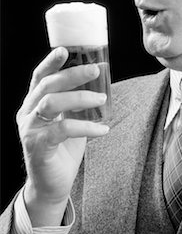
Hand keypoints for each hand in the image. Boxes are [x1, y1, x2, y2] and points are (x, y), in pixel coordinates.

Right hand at [17, 47, 109, 225]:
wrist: (52, 183)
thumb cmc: (63, 147)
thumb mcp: (69, 118)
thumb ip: (76, 101)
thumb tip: (100, 81)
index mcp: (34, 103)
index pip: (40, 77)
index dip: (51, 62)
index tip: (65, 50)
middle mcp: (27, 113)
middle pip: (48, 85)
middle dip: (73, 74)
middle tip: (96, 70)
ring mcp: (30, 129)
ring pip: (52, 103)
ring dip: (81, 98)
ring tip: (102, 99)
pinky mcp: (37, 146)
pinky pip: (62, 129)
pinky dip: (86, 127)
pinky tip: (102, 130)